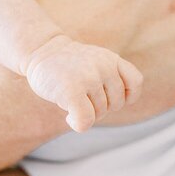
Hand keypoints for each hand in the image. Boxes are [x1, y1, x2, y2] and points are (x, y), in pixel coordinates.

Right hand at [23, 35, 142, 131]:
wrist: (39, 51)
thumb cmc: (68, 64)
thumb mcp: (96, 61)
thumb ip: (112, 76)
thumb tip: (121, 103)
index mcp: (112, 59)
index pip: (135, 82)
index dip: (127, 97)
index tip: (109, 97)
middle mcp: (104, 66)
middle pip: (116, 104)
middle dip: (100, 108)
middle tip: (83, 99)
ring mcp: (88, 78)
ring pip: (99, 114)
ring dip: (85, 114)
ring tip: (71, 100)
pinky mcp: (72, 90)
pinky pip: (86, 120)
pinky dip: (78, 124)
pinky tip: (69, 118)